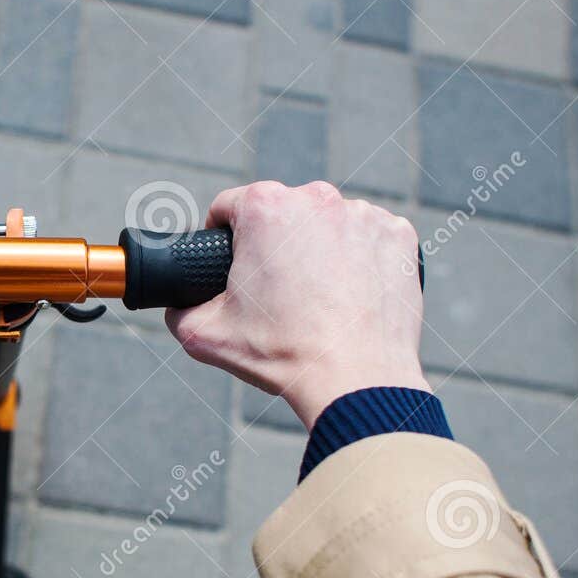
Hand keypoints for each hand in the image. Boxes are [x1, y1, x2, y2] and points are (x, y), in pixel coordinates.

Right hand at [166, 181, 427, 429]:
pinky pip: (368, 240)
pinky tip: (351, 295)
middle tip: (277, 291)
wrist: (356, 379)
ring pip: (327, 225)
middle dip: (275, 244)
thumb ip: (179, 310)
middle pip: (283, 213)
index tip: (232, 263)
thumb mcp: (205, 336)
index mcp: (265, 208)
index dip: (222, 236)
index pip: (229, 206)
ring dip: (319, 250)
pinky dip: (359, 261)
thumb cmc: (283, 354)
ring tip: (318, 298)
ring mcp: (363, 214)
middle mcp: (317, 198)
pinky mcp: (398, 236)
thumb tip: (180, 304)